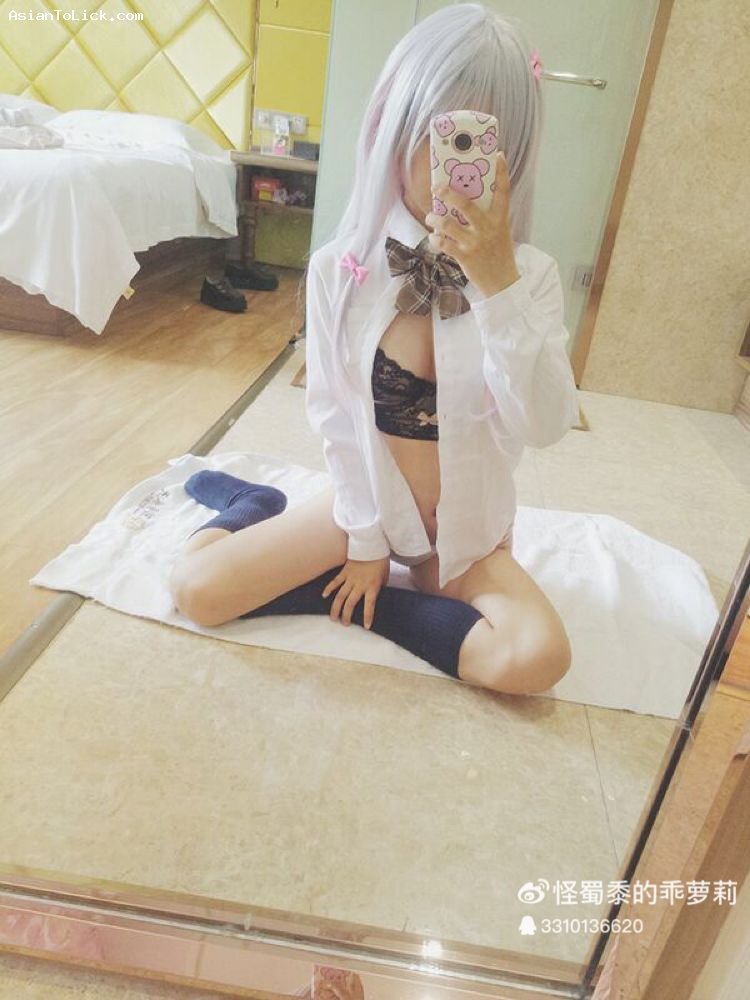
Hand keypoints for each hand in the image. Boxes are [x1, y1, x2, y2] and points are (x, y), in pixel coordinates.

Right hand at [321, 556, 389, 627]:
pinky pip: (335, 582)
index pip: (369, 604)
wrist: (373, 544)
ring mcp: (350, 578)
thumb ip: (378, 588)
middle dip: (346, 615)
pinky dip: (329, 589)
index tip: (365, 626)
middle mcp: (360, 584)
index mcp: (372, 586)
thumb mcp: (384, 577)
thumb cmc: (381, 562)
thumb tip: (374, 597)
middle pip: (350, 603)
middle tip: (344, 623)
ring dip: (336, 607)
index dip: (367, 616)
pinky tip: (324, 596)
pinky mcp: (344, 571)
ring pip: (340, 595)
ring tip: (333, 617)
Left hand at [425, 151, 520, 298]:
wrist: (502, 282)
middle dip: (449, 193)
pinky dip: (435, 239)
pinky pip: (443, 244)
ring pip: (448, 225)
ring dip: (435, 219)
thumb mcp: (500, 230)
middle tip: (437, 187)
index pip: (504, 191)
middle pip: (466, 205)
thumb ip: (487, 215)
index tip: (497, 155)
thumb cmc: (498, 252)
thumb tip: (464, 197)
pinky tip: (435, 238)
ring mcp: (475, 243)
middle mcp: (488, 228)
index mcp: (500, 219)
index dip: (502, 172)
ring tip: (431, 217)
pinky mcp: (464, 256)